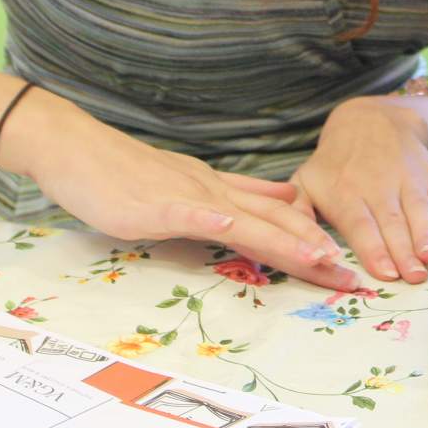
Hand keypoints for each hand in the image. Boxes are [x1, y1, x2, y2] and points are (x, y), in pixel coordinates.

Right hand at [3, 88, 356, 288]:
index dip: (315, 242)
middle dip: (315, 251)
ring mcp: (186, 194)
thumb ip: (237, 195)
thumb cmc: (125, 175)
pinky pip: (186, 210)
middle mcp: (213, 190)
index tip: (346, 267)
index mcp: (221, 191)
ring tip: (317, 256)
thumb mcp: (190, 186)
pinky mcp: (153, 202)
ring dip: (282, 239)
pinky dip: (210, 218)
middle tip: (350, 278)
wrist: (77, 149)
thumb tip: (287, 200)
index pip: (278, 219)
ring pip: (244, 219)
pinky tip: (230, 225)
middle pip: (274, 223)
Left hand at [293, 95, 427, 284]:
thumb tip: (295, 248)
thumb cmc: (334, 164)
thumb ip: (295, 215)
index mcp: (345, 192)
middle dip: (403, 251)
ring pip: (418, 207)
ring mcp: (407, 176)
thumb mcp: (305, 182)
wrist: (370, 119)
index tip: (385, 273)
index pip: (360, 224)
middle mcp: (377, 184)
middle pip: (392, 221)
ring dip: (426, 232)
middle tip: (413, 278)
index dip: (374, 248)